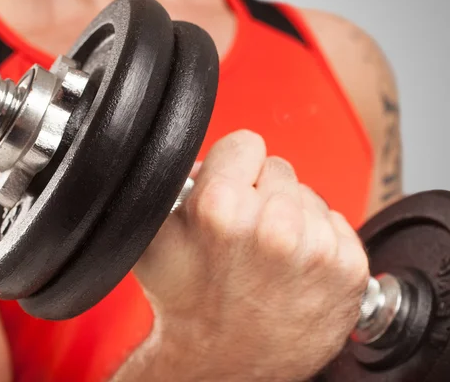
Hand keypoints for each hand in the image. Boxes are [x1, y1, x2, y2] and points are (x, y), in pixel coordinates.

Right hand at [126, 130, 369, 381]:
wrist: (220, 364)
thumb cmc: (188, 306)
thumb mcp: (154, 240)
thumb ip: (170, 188)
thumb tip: (190, 160)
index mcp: (221, 208)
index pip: (246, 143)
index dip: (233, 169)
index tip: (228, 195)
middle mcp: (274, 226)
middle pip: (279, 169)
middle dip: (260, 195)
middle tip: (242, 239)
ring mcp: (315, 249)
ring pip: (309, 197)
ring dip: (290, 220)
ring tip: (267, 259)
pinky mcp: (348, 271)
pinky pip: (337, 225)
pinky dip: (318, 242)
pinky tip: (293, 271)